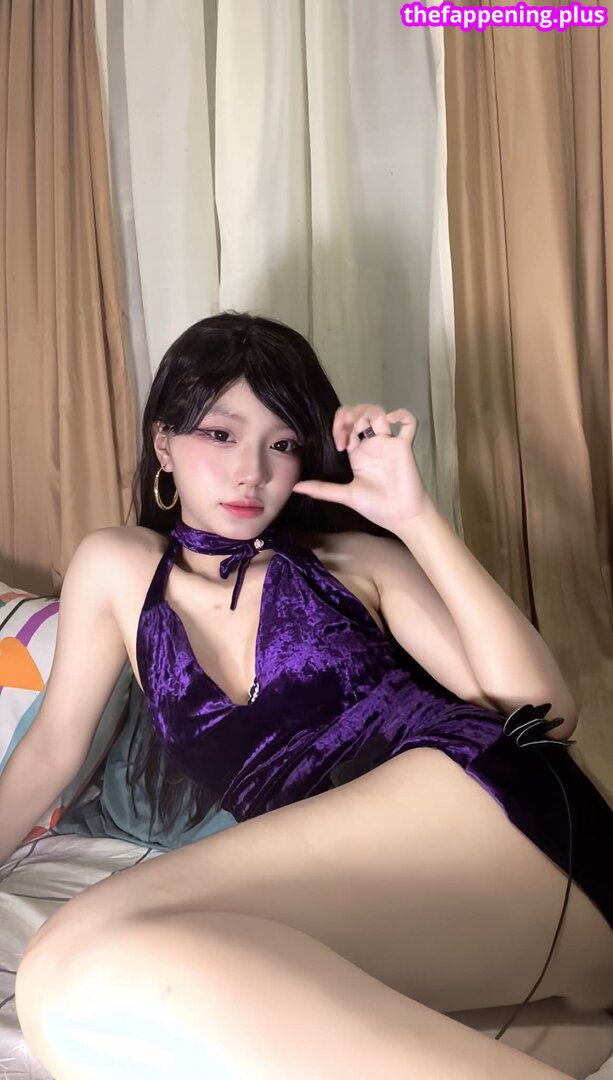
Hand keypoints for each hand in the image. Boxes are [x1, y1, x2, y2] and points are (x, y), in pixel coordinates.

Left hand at [292, 404, 428, 532]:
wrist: (401, 517)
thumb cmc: (376, 507)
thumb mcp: (345, 495)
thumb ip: (322, 489)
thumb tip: (296, 488)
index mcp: (357, 453)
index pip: (346, 425)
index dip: (339, 427)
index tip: (339, 445)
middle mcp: (372, 444)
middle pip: (360, 413)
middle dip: (350, 417)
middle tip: (347, 435)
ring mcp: (388, 443)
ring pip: (378, 412)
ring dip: (367, 413)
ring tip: (362, 429)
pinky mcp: (404, 446)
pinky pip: (409, 423)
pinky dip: (402, 414)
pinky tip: (390, 421)